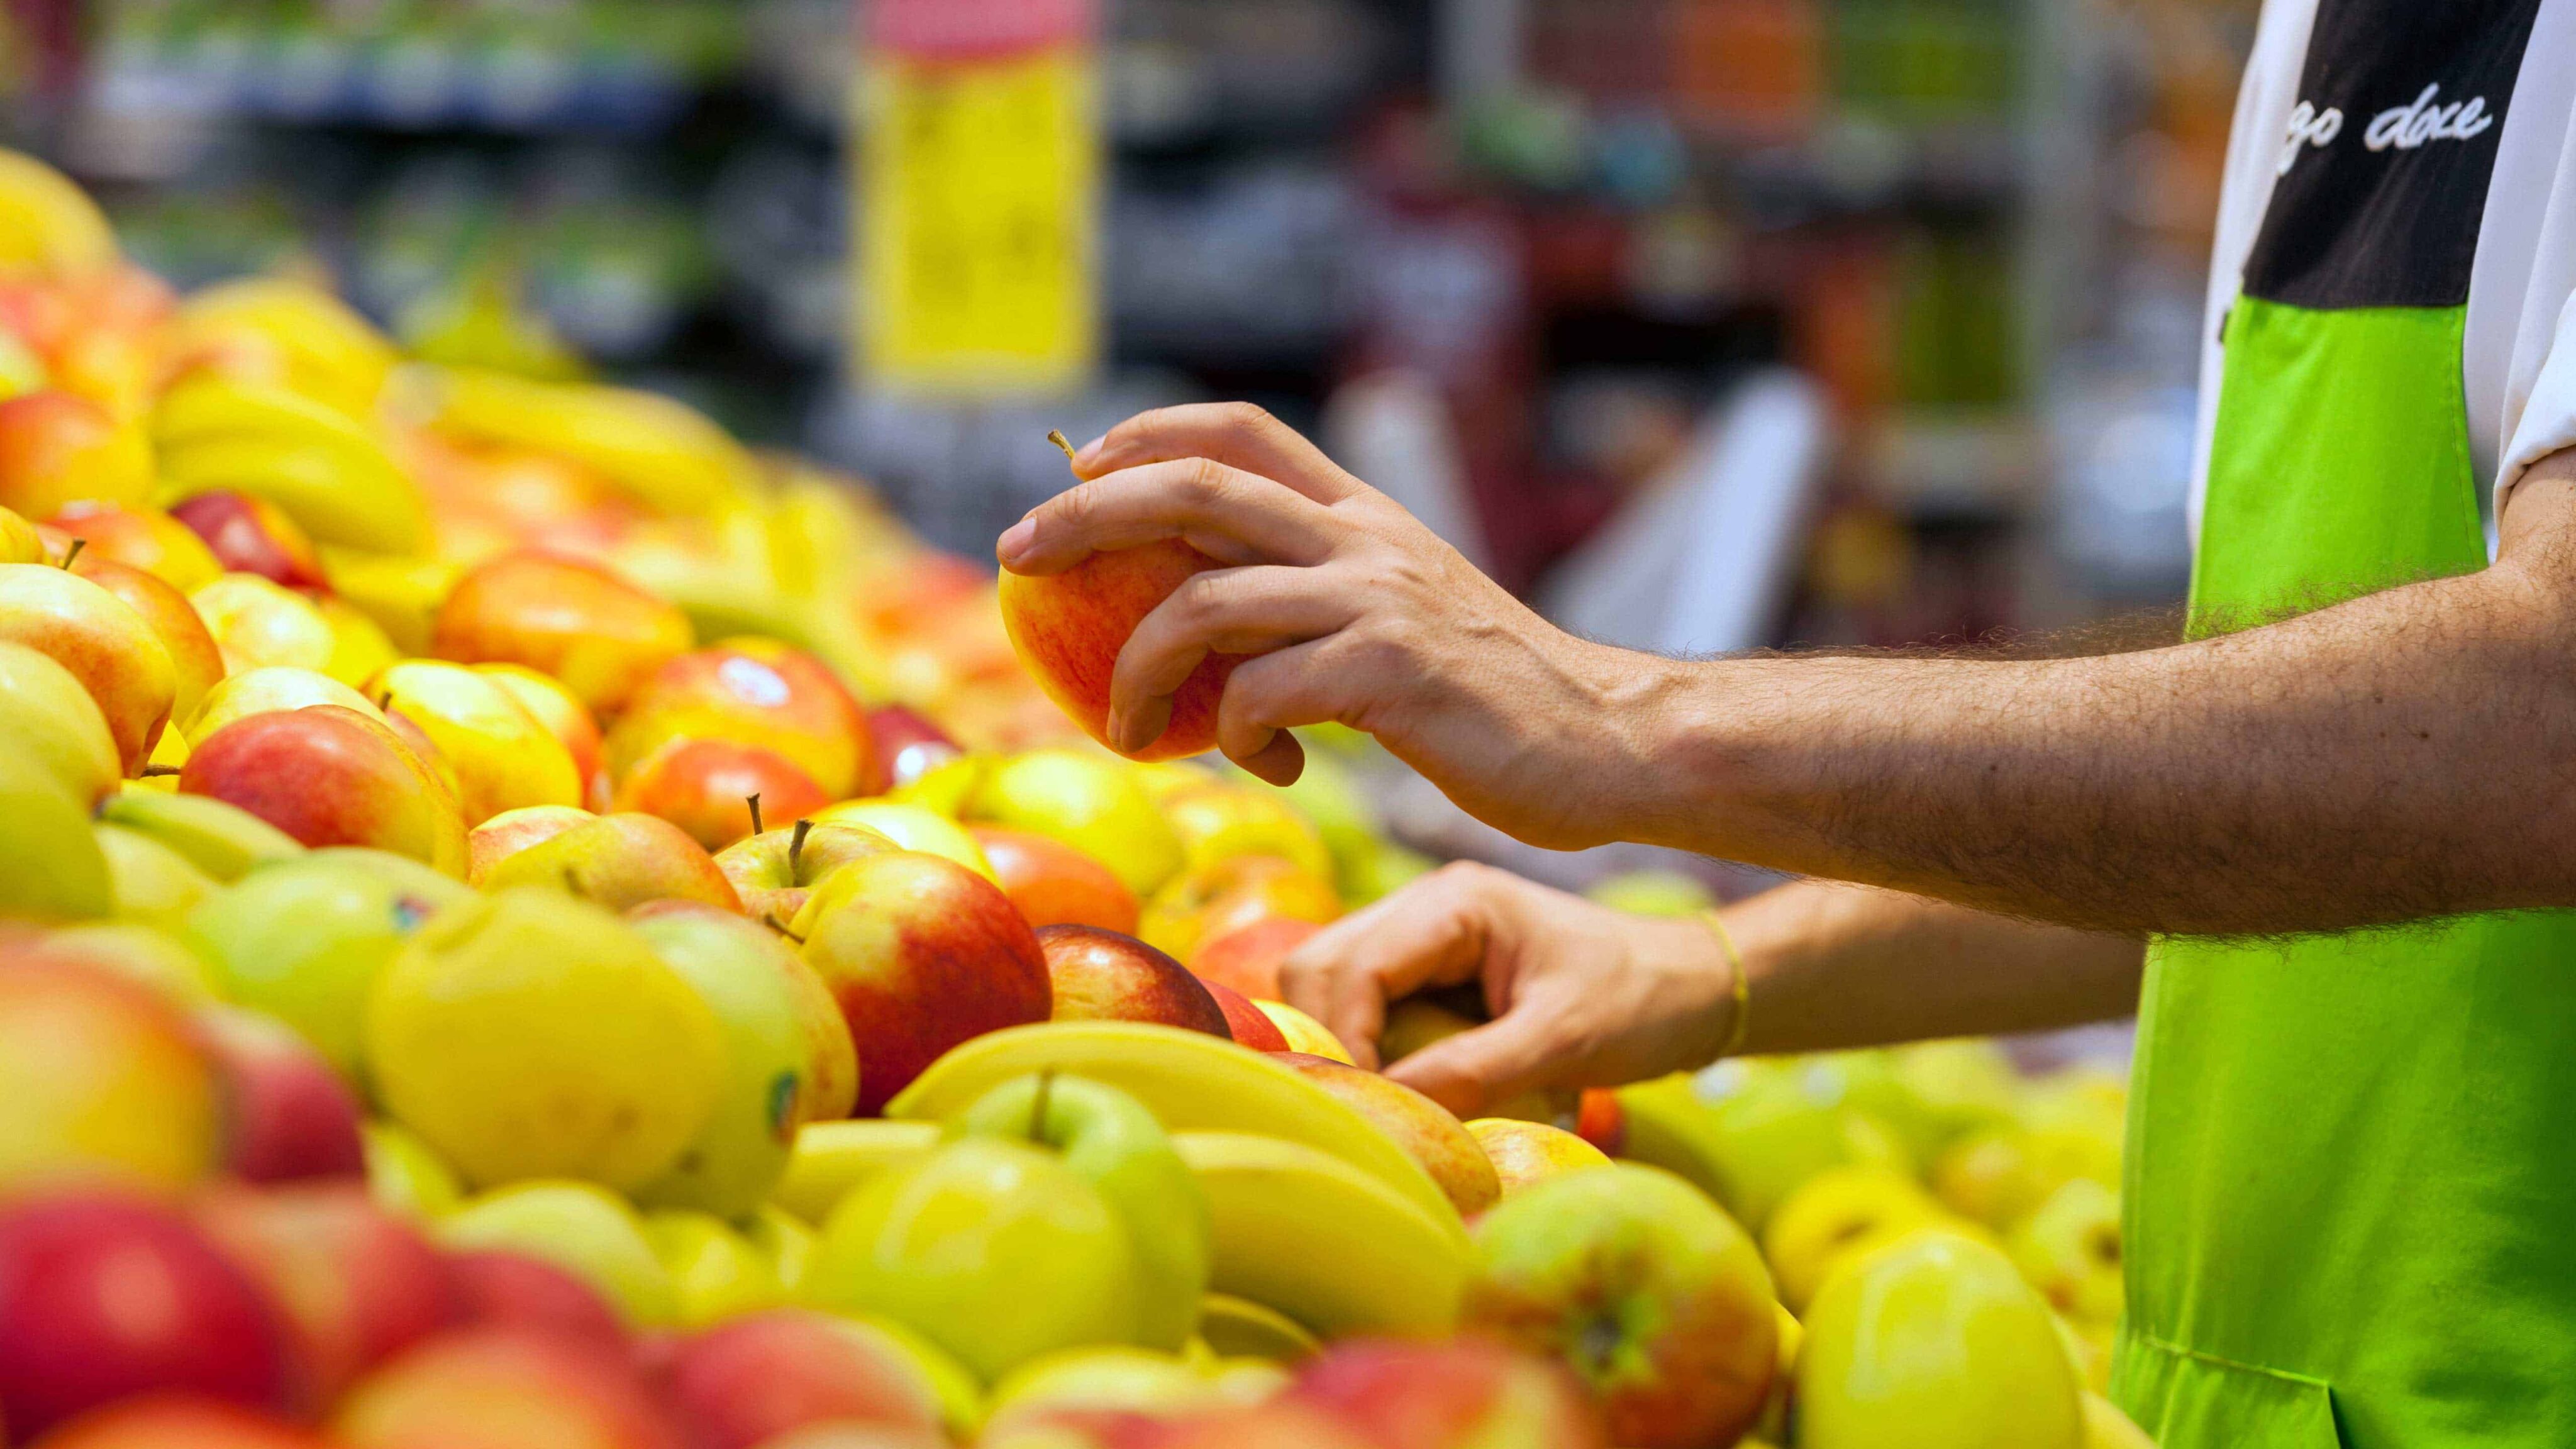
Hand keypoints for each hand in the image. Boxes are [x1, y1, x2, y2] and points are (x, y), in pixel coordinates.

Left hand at [997, 402, 1664, 849]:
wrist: (1608, 741)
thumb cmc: (1493, 698)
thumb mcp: (1403, 616)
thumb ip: (1316, 601)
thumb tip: (1208, 627)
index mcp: (1363, 515)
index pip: (1238, 430)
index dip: (1143, 435)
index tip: (1075, 466)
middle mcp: (1362, 538)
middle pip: (1192, 486)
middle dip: (1086, 512)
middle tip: (1015, 555)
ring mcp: (1377, 599)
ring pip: (1208, 598)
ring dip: (1140, 667)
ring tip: (1126, 726)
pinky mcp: (1390, 672)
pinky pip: (1261, 691)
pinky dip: (1234, 732)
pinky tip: (1267, 764)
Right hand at [1278, 861, 1740, 1117]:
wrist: (1690, 989)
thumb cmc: (1641, 1002)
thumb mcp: (1563, 1040)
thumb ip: (1473, 1070)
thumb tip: (1387, 1107)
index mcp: (1455, 903)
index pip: (1351, 967)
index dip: (1342, 1041)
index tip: (1368, 1107)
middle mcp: (1425, 907)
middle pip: (1319, 966)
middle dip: (1326, 1038)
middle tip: (1364, 1106)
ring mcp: (1424, 938)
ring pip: (1332, 986)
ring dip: (1344, 1045)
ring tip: (1384, 1100)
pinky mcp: (1431, 973)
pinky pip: (1368, 1009)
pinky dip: (1370, 1049)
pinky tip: (1402, 1086)